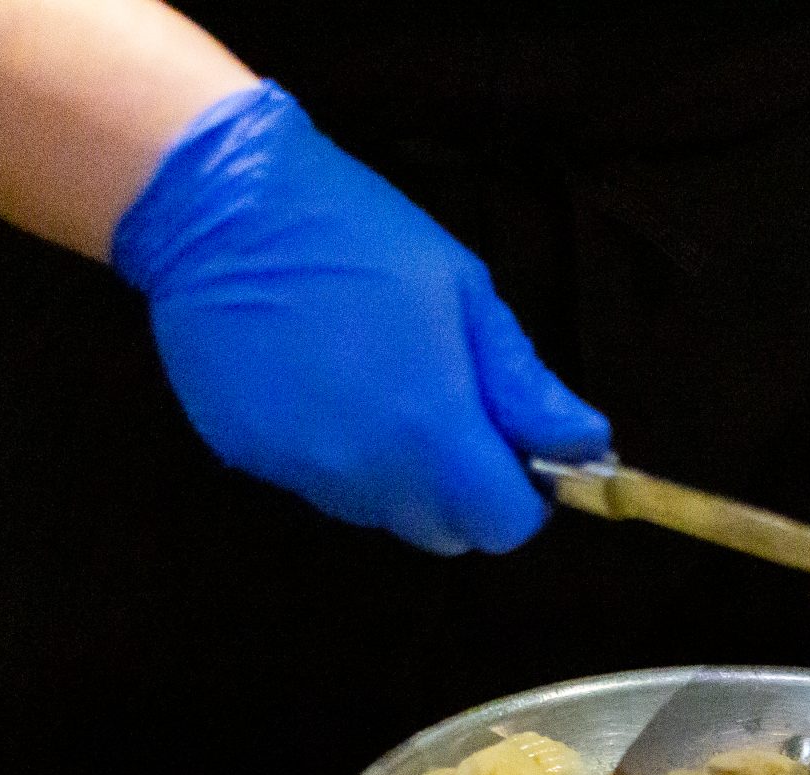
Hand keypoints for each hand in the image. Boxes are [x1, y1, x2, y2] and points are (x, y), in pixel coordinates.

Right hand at [111, 83, 607, 553]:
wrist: (224, 207)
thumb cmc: (361, 235)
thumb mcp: (465, 294)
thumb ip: (525, 386)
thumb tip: (586, 447)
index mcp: (433, 433)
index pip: (502, 524)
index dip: (522, 496)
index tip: (519, 453)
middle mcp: (369, 475)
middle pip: (443, 532)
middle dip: (465, 493)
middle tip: (457, 418)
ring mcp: (304, 474)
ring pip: (382, 513)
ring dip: (403, 477)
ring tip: (385, 393)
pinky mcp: (253, 461)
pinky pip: (322, 485)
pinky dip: (340, 457)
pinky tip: (326, 388)